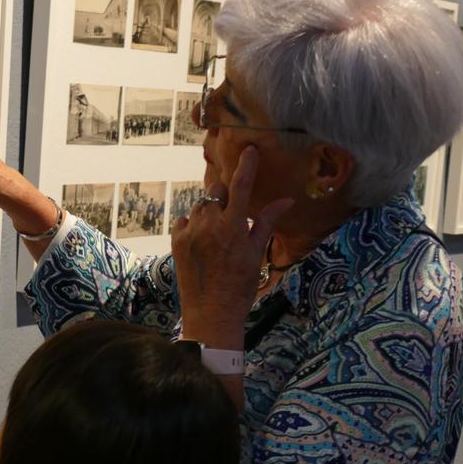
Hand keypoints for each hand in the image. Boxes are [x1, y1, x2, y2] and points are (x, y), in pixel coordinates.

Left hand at [171, 146, 292, 348]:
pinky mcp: (176, 241)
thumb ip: (267, 223)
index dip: (246, 166)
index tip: (250, 150)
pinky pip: (184, 220)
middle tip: (233, 214)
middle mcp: (209, 225)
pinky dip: (193, 224)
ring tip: (218, 235)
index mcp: (233, 227)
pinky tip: (202, 241)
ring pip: (200, 206)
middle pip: (216, 192)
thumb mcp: (257, 254)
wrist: (211, 314)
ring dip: (210, 212)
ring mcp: (189, 232)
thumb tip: (286, 200)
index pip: (240, 186)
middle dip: (226, 197)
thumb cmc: (240, 287)